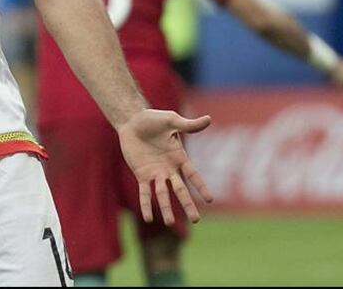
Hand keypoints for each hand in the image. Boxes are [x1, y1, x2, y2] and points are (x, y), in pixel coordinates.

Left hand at [116, 109, 213, 225]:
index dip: (201, 186)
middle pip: (180, 190)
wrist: (132, 121)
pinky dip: (146, 205)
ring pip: (162, 194)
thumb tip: (209, 119)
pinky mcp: (141, 174)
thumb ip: (188, 125)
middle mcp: (169, 169)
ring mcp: (155, 173)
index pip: (193, 175)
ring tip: (169, 223)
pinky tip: (148, 218)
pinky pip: (144, 192)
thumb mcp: (172, 120)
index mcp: (179, 157)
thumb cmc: (153, 119)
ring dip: (165, 208)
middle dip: (187, 204)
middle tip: (196, 220)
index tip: (210, 199)